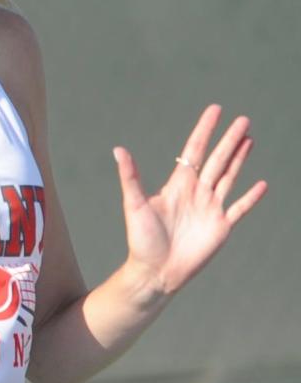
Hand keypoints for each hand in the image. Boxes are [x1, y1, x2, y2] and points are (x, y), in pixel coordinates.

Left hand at [113, 104, 266, 296]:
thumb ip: (130, 177)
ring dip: (240, 158)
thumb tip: (119, 149)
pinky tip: (262, 184)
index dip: (205, 130)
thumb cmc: (141, 240)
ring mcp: (210, 208)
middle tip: (243, 119)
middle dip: (229, 139)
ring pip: (229, 177)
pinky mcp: (221, 227)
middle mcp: (196, 192)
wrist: (155, 272)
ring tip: (250, 139)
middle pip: (217, 159)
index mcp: (177, 184)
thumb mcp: (134, 204)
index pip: (194, 150)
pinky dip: (251, 197)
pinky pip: (240, 208)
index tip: (215, 110)